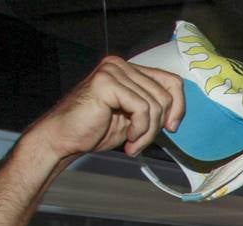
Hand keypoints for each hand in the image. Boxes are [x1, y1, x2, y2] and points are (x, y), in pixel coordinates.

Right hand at [31, 57, 183, 159]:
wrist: (64, 138)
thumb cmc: (96, 129)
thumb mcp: (134, 117)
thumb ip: (154, 108)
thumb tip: (178, 113)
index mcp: (129, 70)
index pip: (171, 81)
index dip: (179, 106)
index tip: (171, 127)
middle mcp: (120, 65)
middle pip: (165, 95)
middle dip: (158, 125)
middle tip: (140, 141)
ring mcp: (112, 71)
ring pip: (155, 104)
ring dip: (148, 132)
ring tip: (133, 143)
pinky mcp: (106, 83)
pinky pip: (142, 109)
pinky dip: (140, 130)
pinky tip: (127, 139)